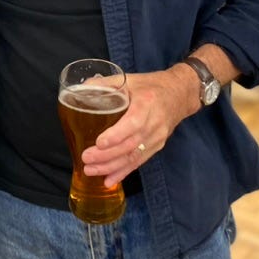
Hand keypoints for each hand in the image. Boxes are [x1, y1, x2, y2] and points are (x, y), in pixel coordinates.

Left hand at [80, 69, 193, 187]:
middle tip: (86, 158)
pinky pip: (139, 161)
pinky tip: (109, 180)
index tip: (99, 143)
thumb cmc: (150, 86)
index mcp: (147, 103)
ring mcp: (157, 137)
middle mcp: (155, 123)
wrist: (179, 94)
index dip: (116, 135)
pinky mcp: (157, 146)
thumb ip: (104, 84)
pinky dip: (123, 172)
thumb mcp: (129, 78)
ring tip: (91, 170)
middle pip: (130, 144)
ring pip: (134, 156)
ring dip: (111, 167)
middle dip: (107, 155)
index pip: (133, 122)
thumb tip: (78, 91)